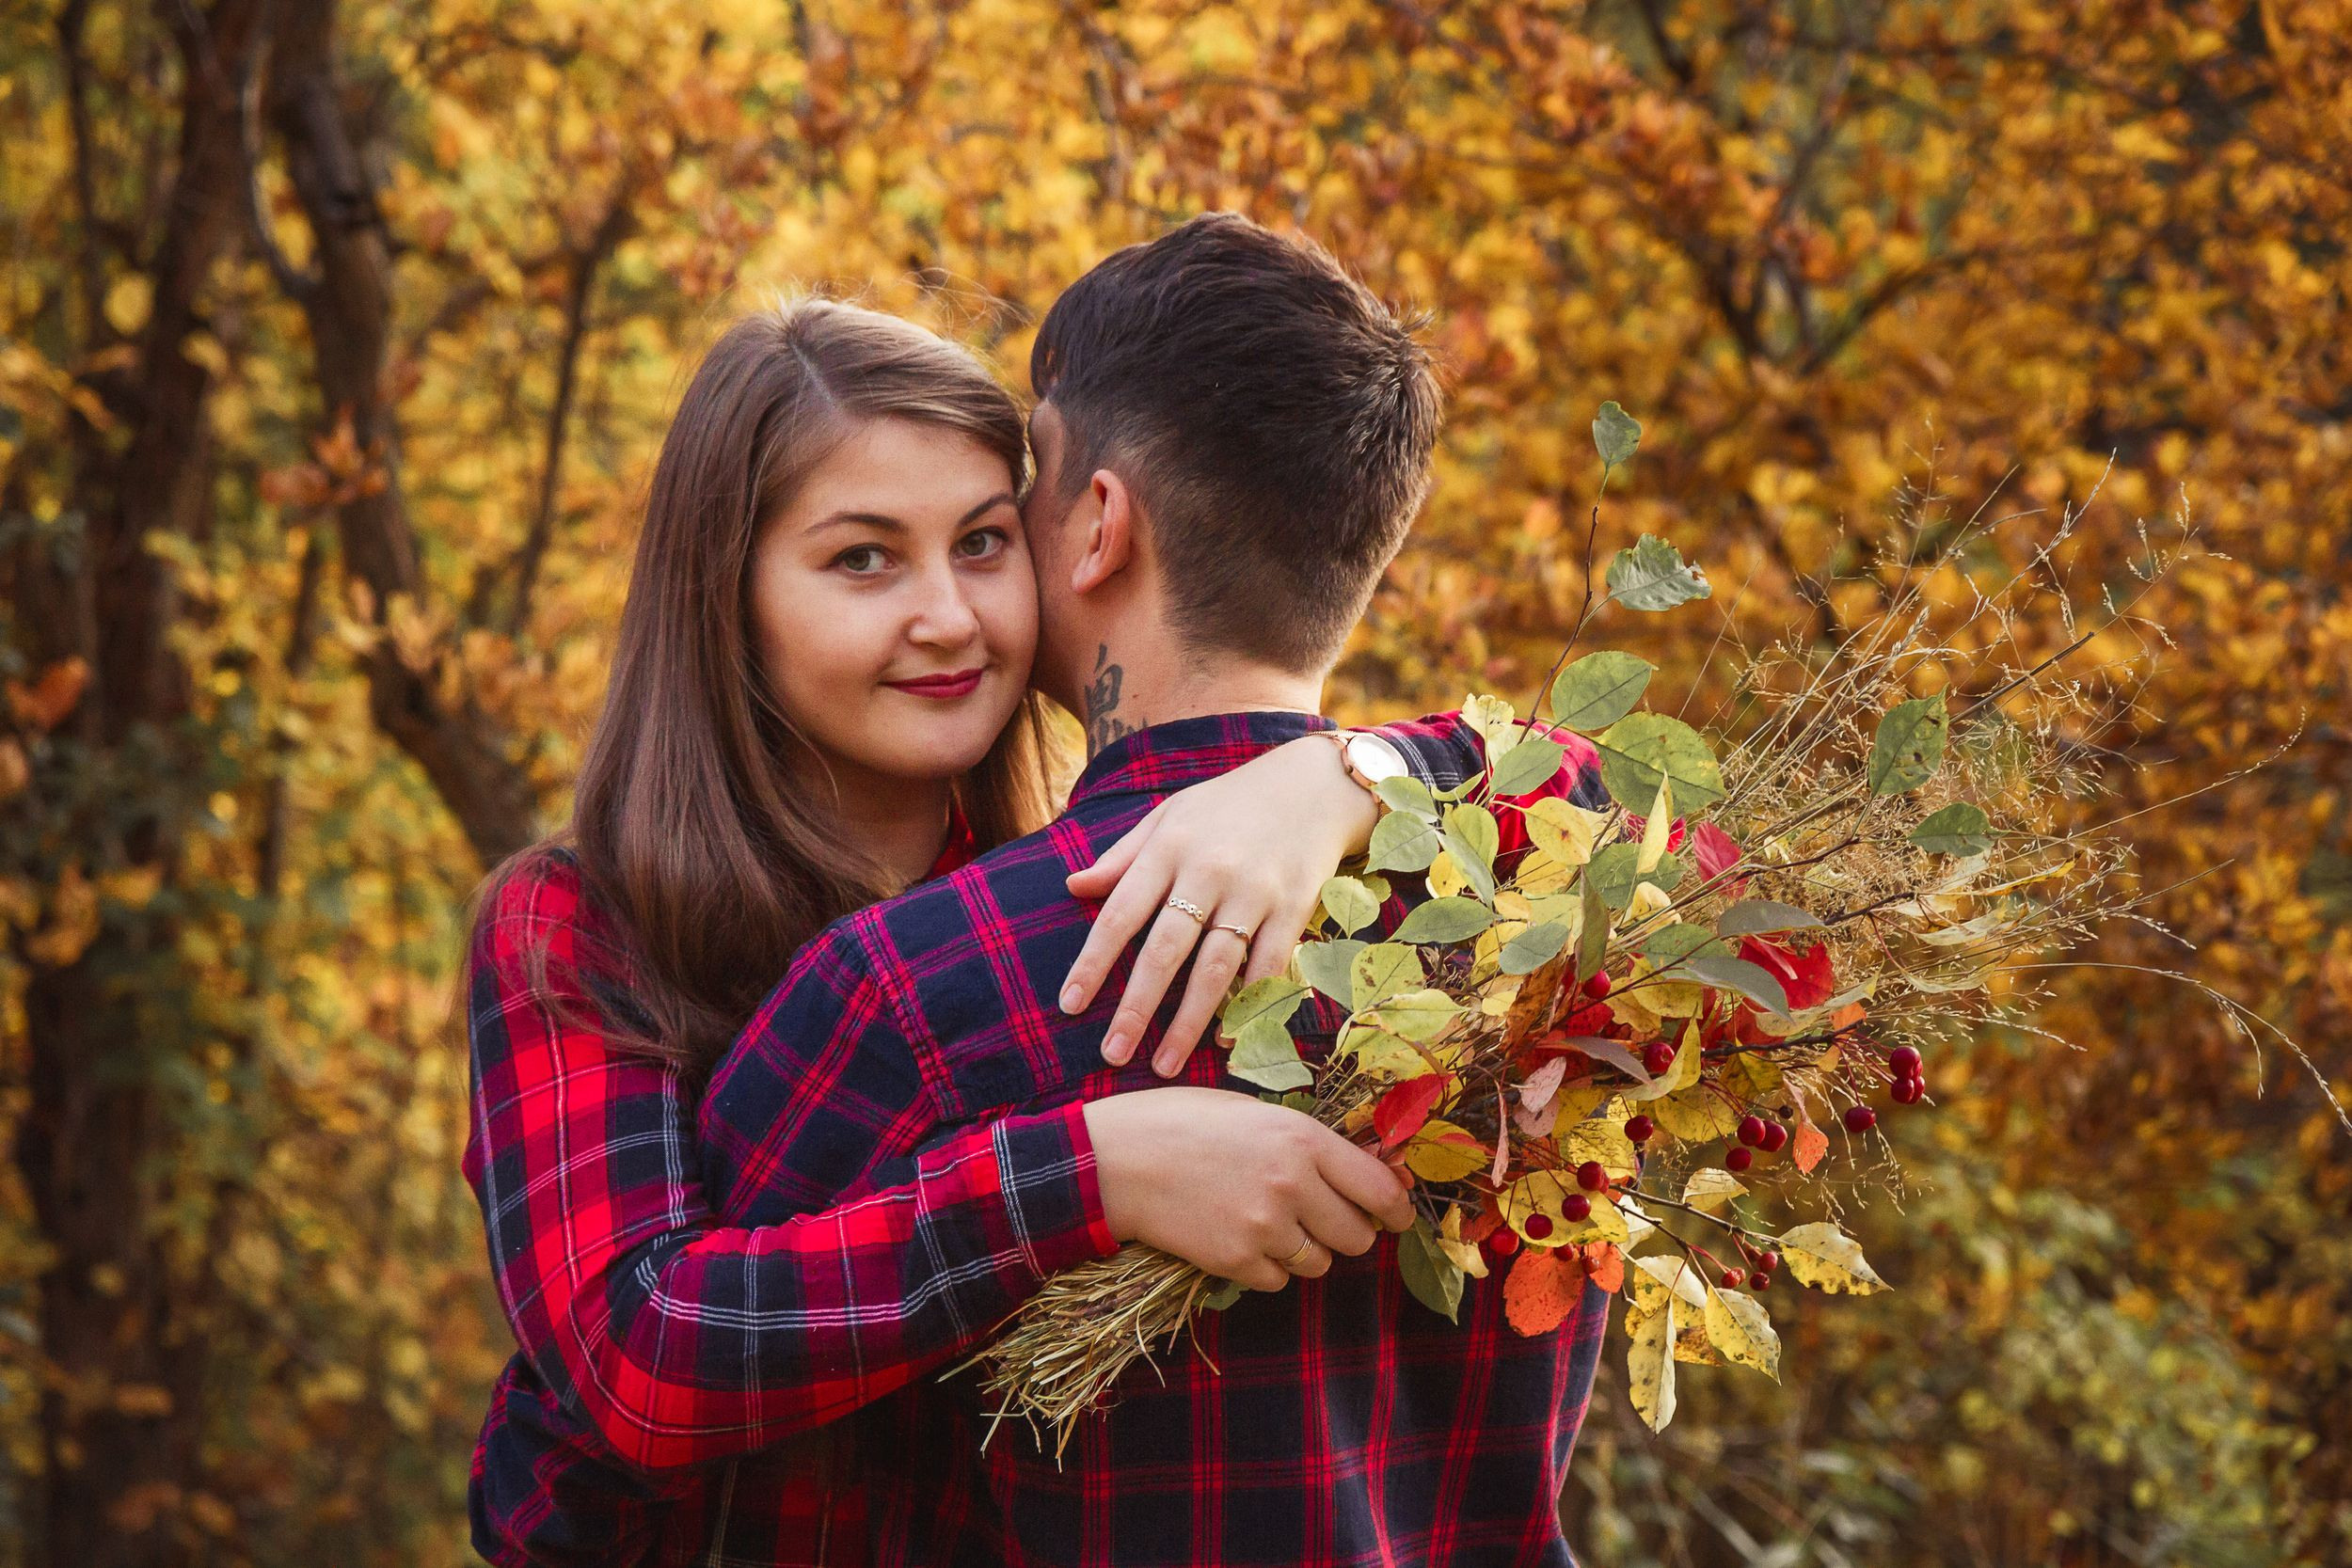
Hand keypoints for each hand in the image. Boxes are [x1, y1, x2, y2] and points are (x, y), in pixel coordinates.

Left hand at [1061, 735, 1380, 1075]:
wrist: (1311, 787)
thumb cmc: (1227, 805)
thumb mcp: (1169, 815)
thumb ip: (1123, 856)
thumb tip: (1073, 886)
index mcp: (1169, 848)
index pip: (1120, 914)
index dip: (1093, 962)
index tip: (1070, 1005)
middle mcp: (1209, 871)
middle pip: (1165, 951)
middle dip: (1136, 1007)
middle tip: (1112, 1053)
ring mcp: (1254, 892)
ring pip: (1215, 968)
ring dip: (1188, 1022)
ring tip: (1164, 1065)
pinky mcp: (1293, 907)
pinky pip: (1267, 966)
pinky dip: (1247, 1006)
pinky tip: (1226, 1041)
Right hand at [1082, 1087, 1414, 1291]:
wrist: (1115, 1160)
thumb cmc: (1181, 1123)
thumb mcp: (1252, 1112)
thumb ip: (1308, 1142)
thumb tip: (1366, 1170)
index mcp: (1302, 1138)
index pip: (1379, 1189)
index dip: (1396, 1209)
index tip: (1397, 1217)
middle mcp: (1293, 1184)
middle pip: (1357, 1236)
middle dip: (1346, 1231)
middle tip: (1321, 1219)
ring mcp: (1265, 1227)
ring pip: (1319, 1263)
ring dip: (1305, 1250)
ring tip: (1268, 1223)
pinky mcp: (1237, 1262)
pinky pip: (1278, 1281)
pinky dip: (1266, 1267)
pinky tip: (1238, 1238)